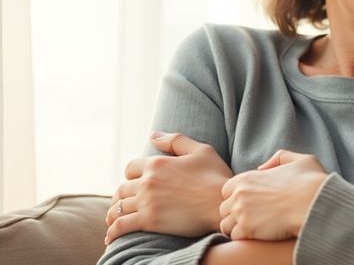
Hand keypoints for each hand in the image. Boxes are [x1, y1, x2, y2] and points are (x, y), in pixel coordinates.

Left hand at [106, 132, 231, 243]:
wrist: (223, 204)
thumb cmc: (216, 177)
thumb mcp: (201, 151)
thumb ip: (176, 141)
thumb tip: (152, 135)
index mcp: (158, 163)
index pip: (130, 168)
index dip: (131, 176)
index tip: (135, 184)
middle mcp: (148, 181)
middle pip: (122, 189)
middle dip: (121, 197)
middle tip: (123, 205)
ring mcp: (147, 202)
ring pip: (119, 208)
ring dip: (114, 214)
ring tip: (114, 221)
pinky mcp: (149, 221)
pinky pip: (122, 225)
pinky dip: (113, 231)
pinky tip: (111, 237)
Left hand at [218, 150, 327, 240]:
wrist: (317, 203)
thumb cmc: (312, 182)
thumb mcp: (299, 160)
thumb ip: (279, 158)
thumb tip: (262, 168)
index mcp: (249, 177)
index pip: (226, 190)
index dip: (237, 197)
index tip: (251, 203)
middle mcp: (241, 194)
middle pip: (224, 208)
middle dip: (235, 214)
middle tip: (253, 219)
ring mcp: (242, 212)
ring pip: (226, 225)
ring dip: (237, 228)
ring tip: (254, 229)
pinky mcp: (248, 229)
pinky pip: (235, 237)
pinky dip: (244, 238)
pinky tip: (259, 236)